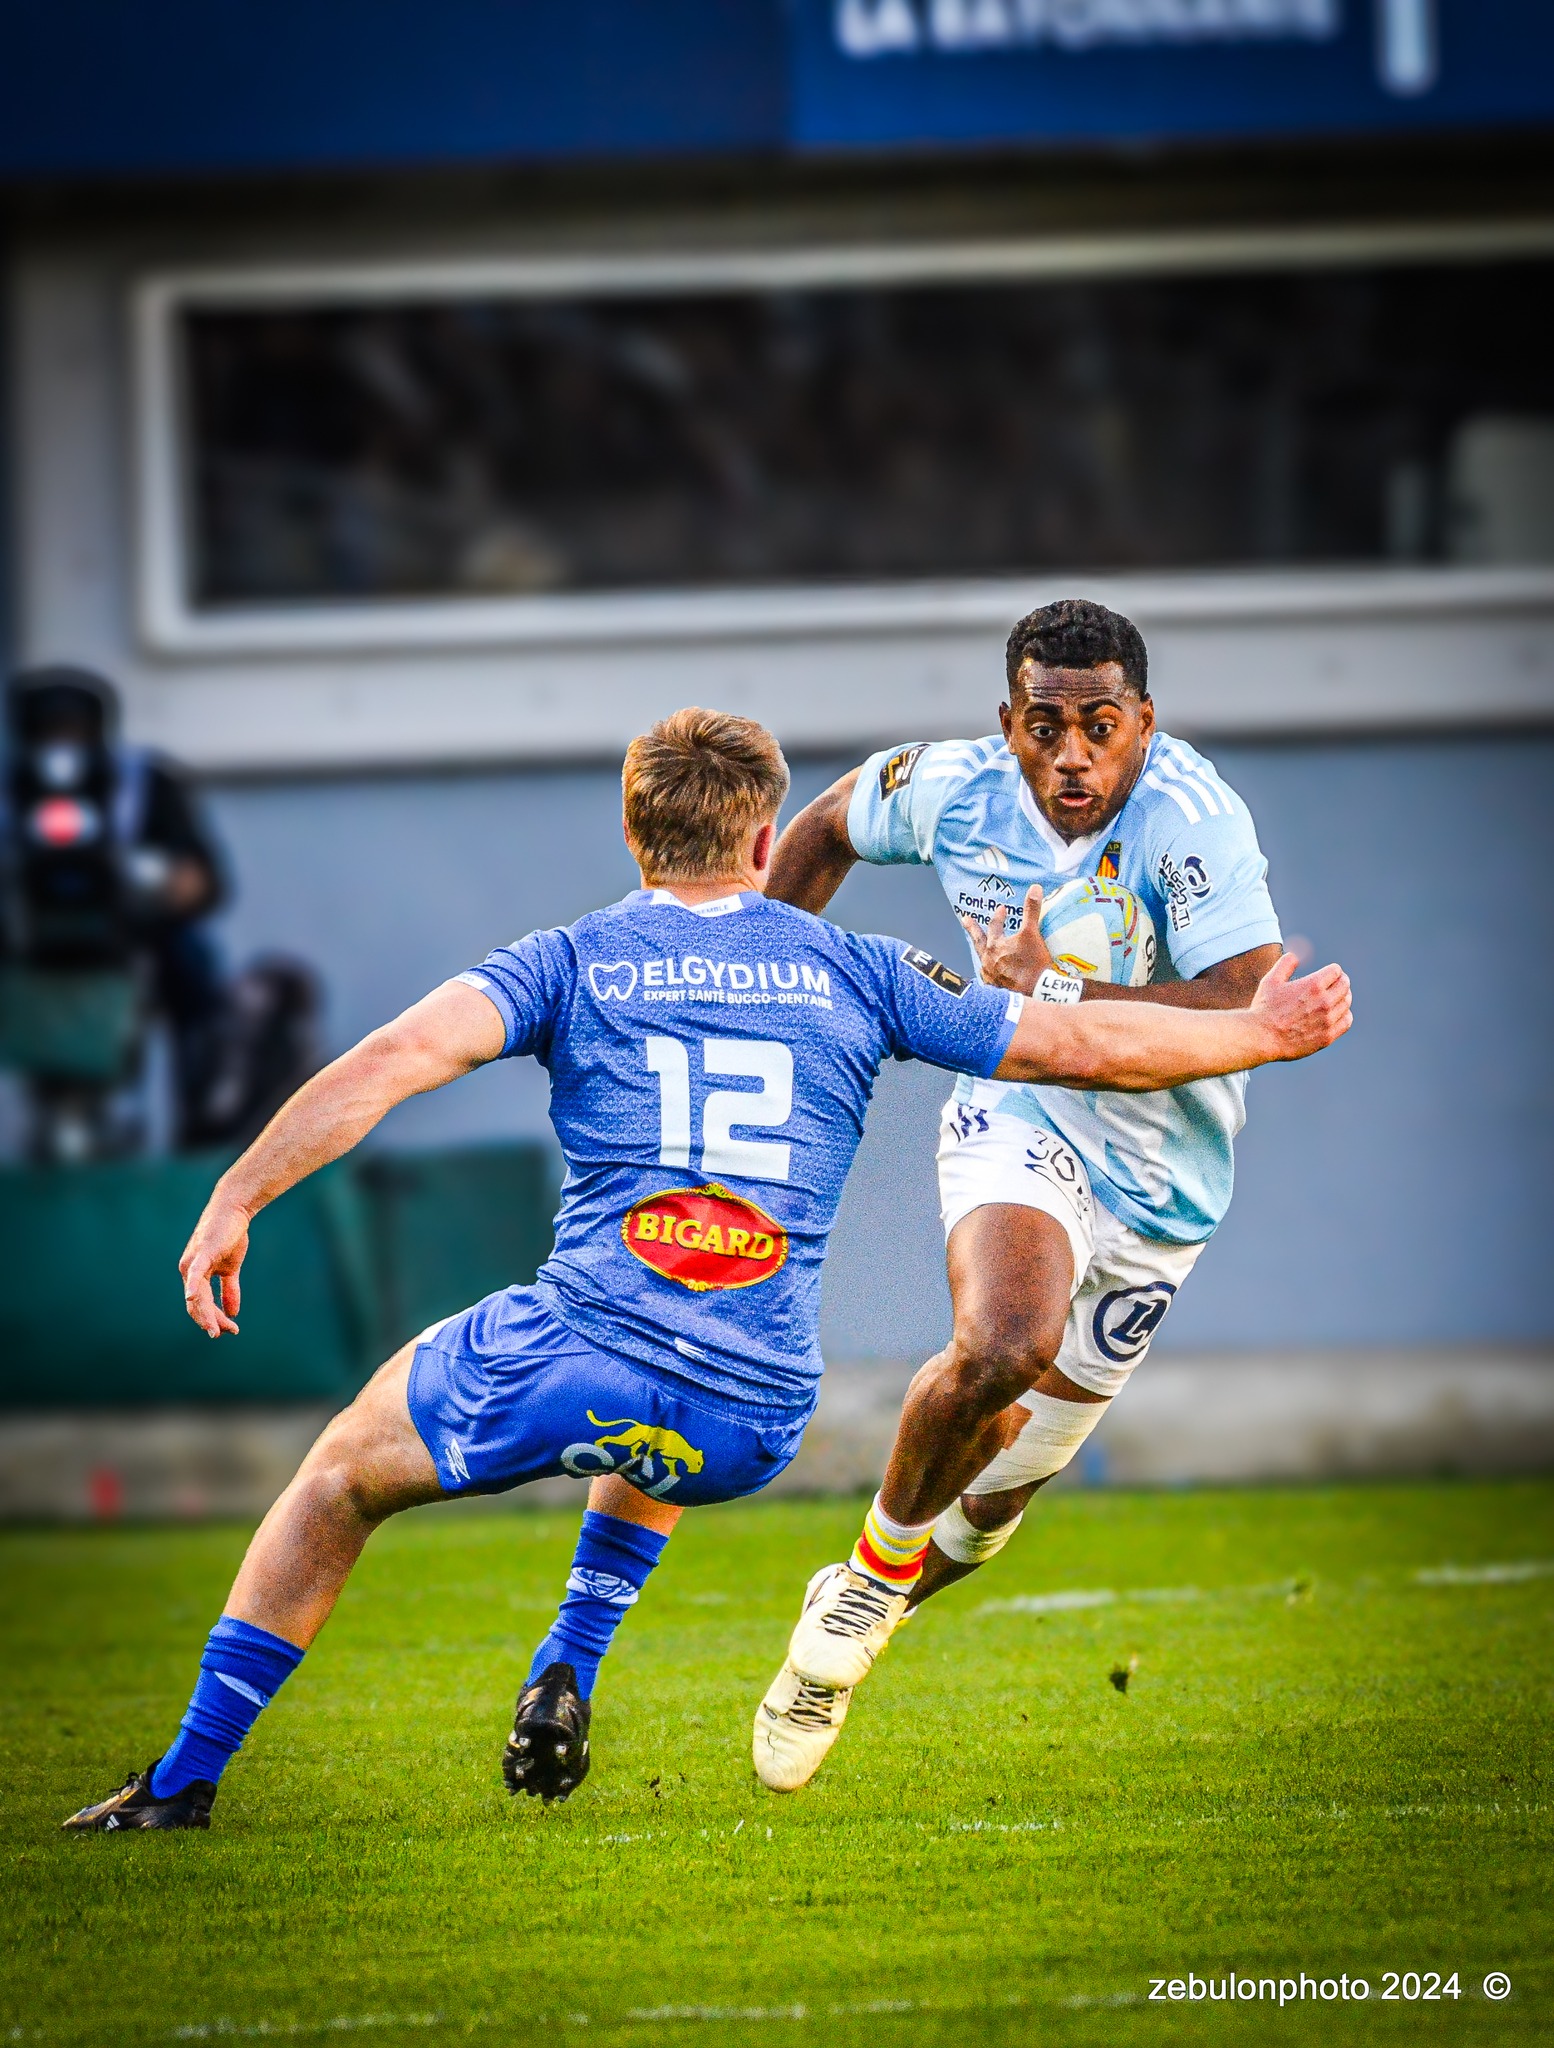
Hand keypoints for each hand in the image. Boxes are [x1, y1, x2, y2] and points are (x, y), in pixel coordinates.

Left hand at [179, 1196, 250, 1337]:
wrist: (233, 1210)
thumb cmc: (230, 1235)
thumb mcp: (231, 1268)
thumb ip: (229, 1289)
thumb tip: (232, 1313)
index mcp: (195, 1275)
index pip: (201, 1304)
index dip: (214, 1319)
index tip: (230, 1330)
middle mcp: (188, 1271)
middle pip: (197, 1305)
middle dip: (211, 1321)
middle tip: (227, 1333)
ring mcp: (192, 1263)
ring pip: (197, 1296)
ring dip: (207, 1314)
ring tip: (217, 1330)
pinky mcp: (201, 1254)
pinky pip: (196, 1274)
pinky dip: (194, 1287)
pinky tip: (193, 1299)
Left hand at [961, 885, 1052, 993]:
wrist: (1034, 993)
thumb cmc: (1031, 963)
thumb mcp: (1032, 934)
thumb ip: (1032, 910)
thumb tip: (1034, 887)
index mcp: (995, 946)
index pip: (994, 925)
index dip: (999, 916)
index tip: (1001, 908)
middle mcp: (988, 961)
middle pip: (979, 941)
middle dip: (973, 929)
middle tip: (966, 919)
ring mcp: (990, 977)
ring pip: (982, 962)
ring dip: (982, 953)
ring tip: (981, 952)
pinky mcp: (996, 991)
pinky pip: (989, 981)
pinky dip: (989, 976)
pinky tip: (991, 978)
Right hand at [1249, 954, 1352, 1060]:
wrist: (1262, 1038)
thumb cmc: (1265, 1009)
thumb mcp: (1271, 981)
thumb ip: (1285, 964)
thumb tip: (1295, 956)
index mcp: (1313, 984)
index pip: (1336, 971)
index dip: (1332, 971)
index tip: (1328, 974)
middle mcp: (1324, 1001)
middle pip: (1345, 985)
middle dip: (1340, 982)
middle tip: (1334, 984)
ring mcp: (1328, 1020)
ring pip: (1346, 1002)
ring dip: (1342, 998)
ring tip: (1334, 999)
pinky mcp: (1328, 1036)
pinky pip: (1347, 1021)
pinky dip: (1344, 1015)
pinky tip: (1336, 1014)